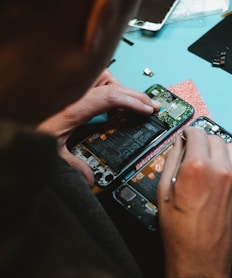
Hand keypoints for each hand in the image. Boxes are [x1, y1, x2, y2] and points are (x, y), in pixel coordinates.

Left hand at [38, 69, 159, 185]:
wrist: (12, 117)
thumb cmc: (28, 129)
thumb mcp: (52, 152)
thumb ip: (73, 165)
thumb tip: (90, 178)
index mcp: (74, 108)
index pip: (111, 97)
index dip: (133, 101)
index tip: (148, 109)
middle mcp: (76, 93)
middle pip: (112, 83)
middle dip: (135, 94)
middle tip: (150, 105)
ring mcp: (75, 88)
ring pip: (105, 77)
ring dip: (121, 88)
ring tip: (132, 102)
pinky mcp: (73, 88)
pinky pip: (97, 80)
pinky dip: (109, 87)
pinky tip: (113, 100)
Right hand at [157, 127, 231, 277]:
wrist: (201, 259)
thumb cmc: (181, 233)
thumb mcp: (164, 192)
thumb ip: (172, 160)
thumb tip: (177, 144)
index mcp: (197, 168)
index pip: (197, 133)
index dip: (189, 132)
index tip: (187, 135)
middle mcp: (222, 170)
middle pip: (215, 138)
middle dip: (203, 140)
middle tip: (195, 149)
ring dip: (219, 148)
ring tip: (209, 159)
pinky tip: (222, 171)